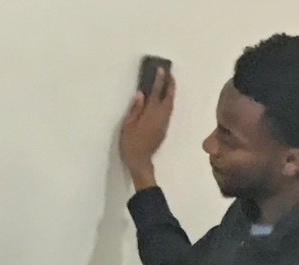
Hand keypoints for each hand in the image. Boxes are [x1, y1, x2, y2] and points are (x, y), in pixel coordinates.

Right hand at [118, 67, 175, 190]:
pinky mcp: (164, 128)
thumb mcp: (127, 125)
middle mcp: (161, 116)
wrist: (140, 161)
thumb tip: (141, 94)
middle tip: (169, 74)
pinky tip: (163, 100)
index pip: (156, 93)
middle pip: (169, 97)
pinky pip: (168, 111)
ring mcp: (164, 123)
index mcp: (150, 114)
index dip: (159, 80)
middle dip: (170, 85)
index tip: (161, 70)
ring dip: (170, 93)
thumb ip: (135, 109)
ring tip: (168, 84)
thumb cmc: (130, 143)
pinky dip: (167, 102)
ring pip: (170, 104)